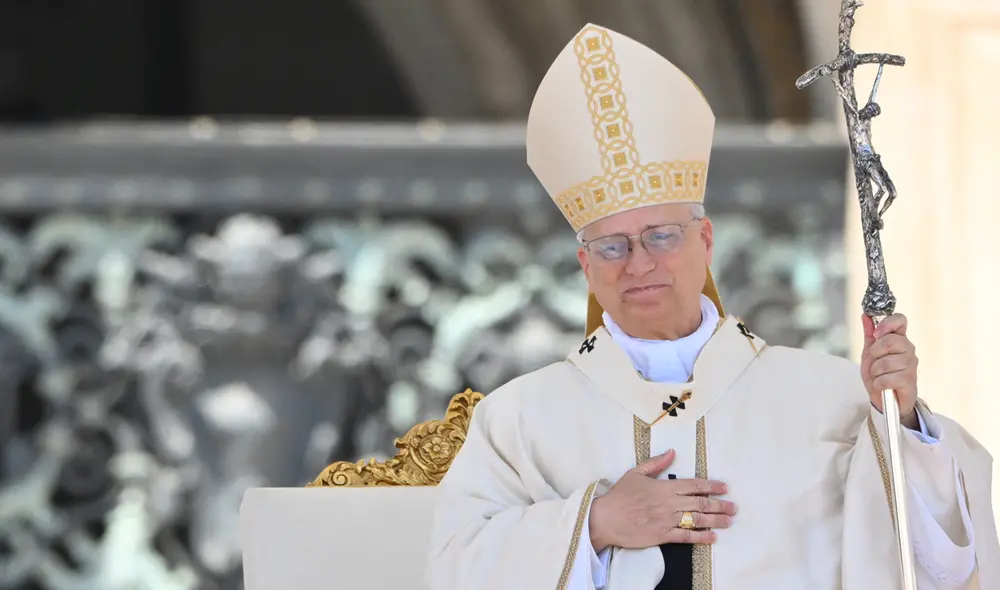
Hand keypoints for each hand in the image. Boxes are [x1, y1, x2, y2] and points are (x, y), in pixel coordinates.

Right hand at [588, 449, 735, 552]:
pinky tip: (713, 537)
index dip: (711, 486)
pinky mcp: (662, 535)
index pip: (694, 485)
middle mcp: (669, 503)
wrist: (605, 518)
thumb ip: (656, 463)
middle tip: (733, 507)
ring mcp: (667, 520)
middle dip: (720, 504)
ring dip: (716, 520)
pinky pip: (686, 536)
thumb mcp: (635, 473)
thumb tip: (672, 452)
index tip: (725, 488)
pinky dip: (701, 537)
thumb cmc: (619, 496)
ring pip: (698, 519)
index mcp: (664, 487)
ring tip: (729, 521)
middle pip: (701, 502)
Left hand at [861, 312, 918, 429]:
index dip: (887, 323)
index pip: (900, 320)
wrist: (884, 400)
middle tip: (874, 363)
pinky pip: (886, 379)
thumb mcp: (870, 353)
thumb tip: (865, 316)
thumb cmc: (879, 375)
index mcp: (899, 339)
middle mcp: (908, 349)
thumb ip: (869, 335)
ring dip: (875, 372)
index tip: (877, 333)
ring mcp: (910, 365)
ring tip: (878, 376)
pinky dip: (878, 384)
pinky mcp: (909, 381)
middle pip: (890, 341)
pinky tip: (881, 386)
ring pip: (885, 362)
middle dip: (874, 354)